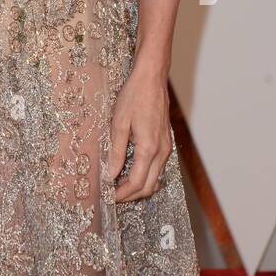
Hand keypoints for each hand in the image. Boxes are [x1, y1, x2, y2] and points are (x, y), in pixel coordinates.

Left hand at [109, 67, 172, 202]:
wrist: (151, 78)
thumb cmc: (134, 96)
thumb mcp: (118, 123)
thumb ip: (116, 152)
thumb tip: (110, 174)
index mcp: (149, 148)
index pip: (137, 183)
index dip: (122, 194)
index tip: (109, 196)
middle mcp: (162, 151)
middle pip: (149, 186)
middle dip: (131, 195)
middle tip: (112, 195)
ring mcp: (166, 147)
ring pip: (155, 178)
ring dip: (138, 186)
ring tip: (117, 184)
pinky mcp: (166, 143)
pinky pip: (157, 167)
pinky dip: (144, 174)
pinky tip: (129, 170)